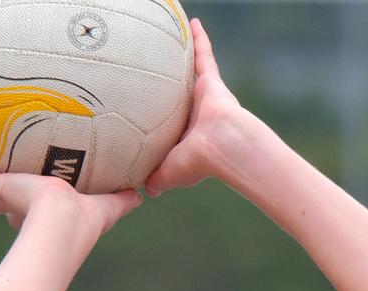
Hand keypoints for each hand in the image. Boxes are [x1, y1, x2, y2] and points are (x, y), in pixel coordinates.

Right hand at [0, 140, 140, 238]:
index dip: (39, 201)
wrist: (61, 224)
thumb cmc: (86, 221)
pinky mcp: (2, 188)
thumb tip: (143, 193)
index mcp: (51, 214)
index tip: (38, 193)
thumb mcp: (107, 208)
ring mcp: (12, 198)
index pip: (42, 207)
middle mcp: (28, 208)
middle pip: (11, 196)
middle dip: (1, 189)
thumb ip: (122, 200)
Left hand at [144, 19, 244, 194]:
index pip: (172, 127)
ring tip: (173, 42)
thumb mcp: (169, 172)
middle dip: (173, 89)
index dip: (163, 122)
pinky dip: (200, 39)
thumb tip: (145, 190)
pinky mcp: (211, 82)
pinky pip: (204, 55)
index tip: (152, 116)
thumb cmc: (197, 163)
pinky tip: (192, 22)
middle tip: (160, 76)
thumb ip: (156, 178)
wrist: (223, 146)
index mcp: (188, 136)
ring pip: (190, 74)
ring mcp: (204, 97)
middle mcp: (196, 116)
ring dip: (184, 59)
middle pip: (179, 98)